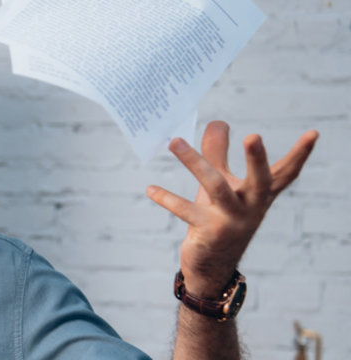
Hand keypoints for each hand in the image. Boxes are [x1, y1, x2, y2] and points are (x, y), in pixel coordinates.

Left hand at [146, 121, 317, 295]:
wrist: (211, 267)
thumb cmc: (218, 218)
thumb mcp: (221, 184)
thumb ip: (218, 153)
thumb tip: (219, 122)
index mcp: (259, 195)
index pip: (285, 173)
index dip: (300, 154)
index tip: (314, 133)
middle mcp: (251, 207)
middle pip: (260, 180)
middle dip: (257, 159)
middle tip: (253, 135)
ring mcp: (231, 221)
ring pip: (215, 186)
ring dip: (193, 161)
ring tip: (174, 141)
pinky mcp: (209, 232)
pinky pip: (185, 210)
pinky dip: (166, 198)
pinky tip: (150, 189)